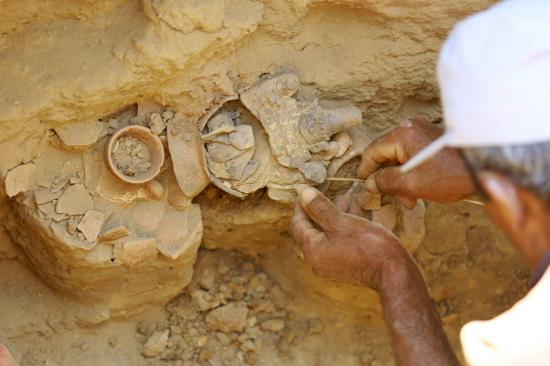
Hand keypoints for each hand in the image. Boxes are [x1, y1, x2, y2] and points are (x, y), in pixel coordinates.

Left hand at [292, 186, 419, 290]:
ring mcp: (331, 263)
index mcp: (312, 250)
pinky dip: (342, 226)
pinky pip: (338, 241)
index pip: (298, 223)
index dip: (302, 204)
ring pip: (327, 233)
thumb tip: (302, 192)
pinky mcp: (346, 263)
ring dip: (333, 215)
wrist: (394, 273)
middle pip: (311, 229)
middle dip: (319, 208)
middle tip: (326, 190)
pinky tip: (354, 211)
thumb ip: (320, 207)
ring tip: (344, 198)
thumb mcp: (342, 221)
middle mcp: (317, 259)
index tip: (308, 188)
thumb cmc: (368, 245)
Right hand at [357, 117, 473, 206]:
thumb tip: (369, 183)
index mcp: (401, 135)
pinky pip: (412, 155)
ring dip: (400, 179)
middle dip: (388, 180)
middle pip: (386, 155)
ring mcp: (421, 131)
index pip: (372, 152)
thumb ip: (385, 182)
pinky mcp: (431, 139)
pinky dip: (411, 172)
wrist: (486, 167)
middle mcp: (409, 128)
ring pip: (399, 158)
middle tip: (397, 200)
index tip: (364, 188)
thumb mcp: (412, 184)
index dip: (366, 172)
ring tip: (411, 199)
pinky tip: (419, 189)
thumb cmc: (449, 176)